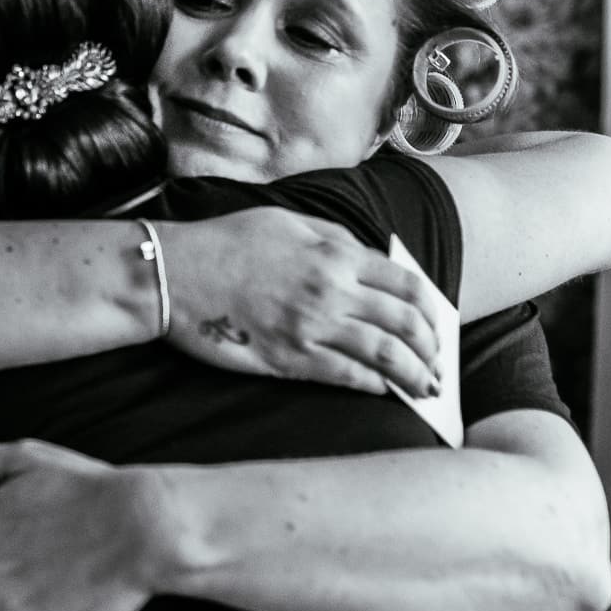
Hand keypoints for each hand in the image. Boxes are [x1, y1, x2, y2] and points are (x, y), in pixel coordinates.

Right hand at [157, 207, 443, 396]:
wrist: (173, 274)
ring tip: (425, 387)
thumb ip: (333, 238)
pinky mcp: (288, 358)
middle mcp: (332, 292)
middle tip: (437, 363)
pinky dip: (373, 384)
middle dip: (430, 348)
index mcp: (336, 255)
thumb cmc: (225, 243)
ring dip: (414, 375)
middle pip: (405, 324)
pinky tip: (382, 389)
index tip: (437, 324)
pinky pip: (345, 376)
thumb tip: (370, 257)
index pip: (407, 285)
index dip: (432, 309)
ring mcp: (311, 328)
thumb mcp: (286, 221)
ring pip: (385, 356)